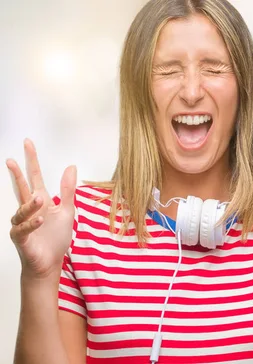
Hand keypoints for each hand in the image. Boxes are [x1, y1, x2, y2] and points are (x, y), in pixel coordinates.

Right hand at [7, 139, 76, 279]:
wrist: (51, 262)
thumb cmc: (56, 238)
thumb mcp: (67, 210)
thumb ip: (68, 190)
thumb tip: (71, 166)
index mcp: (41, 202)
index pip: (34, 177)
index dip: (31, 161)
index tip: (28, 144)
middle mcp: (28, 210)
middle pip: (21, 188)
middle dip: (16, 174)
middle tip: (11, 159)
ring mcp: (22, 224)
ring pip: (22, 210)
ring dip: (30, 204)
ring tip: (40, 198)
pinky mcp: (21, 238)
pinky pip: (23, 228)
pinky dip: (31, 223)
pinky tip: (39, 219)